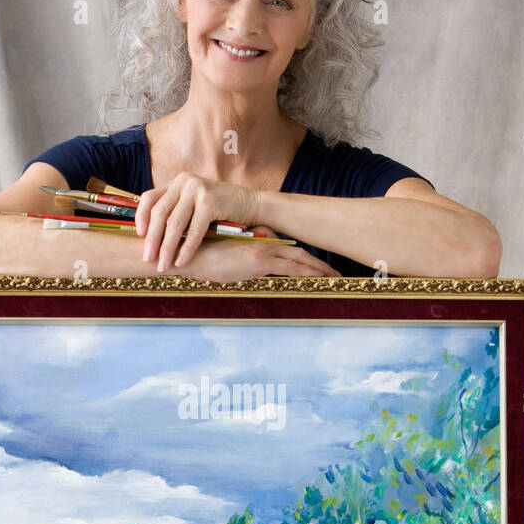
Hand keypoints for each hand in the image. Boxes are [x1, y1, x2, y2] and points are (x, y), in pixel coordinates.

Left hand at [135, 172, 257, 271]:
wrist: (252, 205)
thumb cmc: (222, 210)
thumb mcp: (195, 206)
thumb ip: (177, 212)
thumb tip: (152, 237)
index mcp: (177, 182)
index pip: (150, 198)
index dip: (141, 218)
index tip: (139, 237)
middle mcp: (184, 182)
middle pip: (160, 212)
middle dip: (152, 239)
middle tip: (147, 259)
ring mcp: (197, 189)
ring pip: (175, 223)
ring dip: (167, 247)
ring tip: (164, 266)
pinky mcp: (210, 201)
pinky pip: (194, 229)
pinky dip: (187, 248)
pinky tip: (182, 261)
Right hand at [185, 226, 341, 282]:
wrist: (187, 254)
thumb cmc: (202, 259)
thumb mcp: (227, 261)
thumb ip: (243, 262)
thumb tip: (253, 269)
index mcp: (257, 243)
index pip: (288, 250)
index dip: (305, 259)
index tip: (318, 268)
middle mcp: (263, 244)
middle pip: (300, 253)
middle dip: (319, 264)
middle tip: (335, 274)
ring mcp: (262, 251)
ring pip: (300, 260)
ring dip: (319, 269)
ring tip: (335, 278)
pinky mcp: (259, 260)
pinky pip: (291, 268)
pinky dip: (308, 273)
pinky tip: (320, 280)